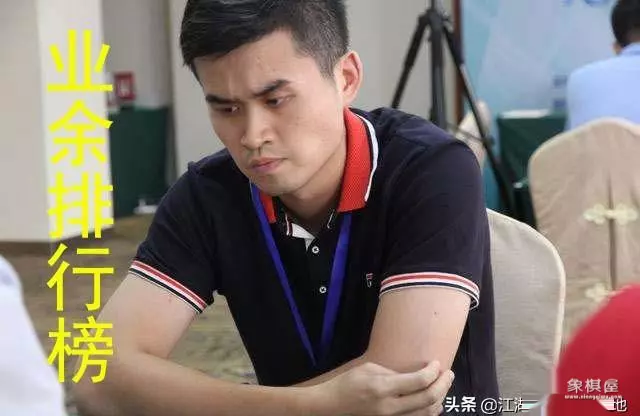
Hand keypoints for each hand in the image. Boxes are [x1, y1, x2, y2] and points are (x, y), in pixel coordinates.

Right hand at [310, 361, 453, 415]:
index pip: (418, 381)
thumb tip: (414, 376)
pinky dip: (430, 411)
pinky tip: (433, 402)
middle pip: (428, 399)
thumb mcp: (369, 369)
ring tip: (443, 386)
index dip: (433, 372)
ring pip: (427, 413)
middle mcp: (390, 407)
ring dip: (440, 398)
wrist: (331, 407)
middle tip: (448, 374)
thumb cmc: (347, 384)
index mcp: (382, 388)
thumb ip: (393, 373)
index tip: (437, 363)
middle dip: (443, 384)